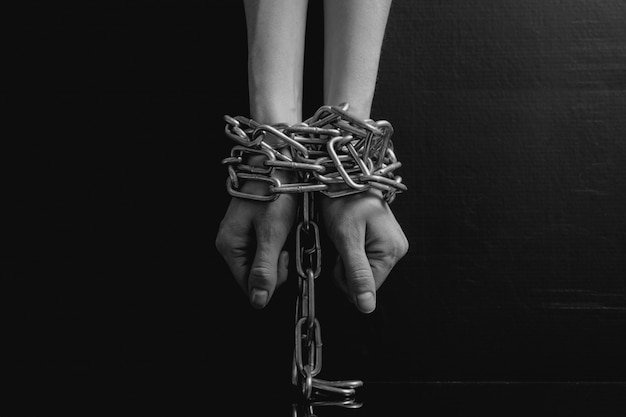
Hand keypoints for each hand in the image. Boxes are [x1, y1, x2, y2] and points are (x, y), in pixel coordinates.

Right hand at [216, 177, 297, 308]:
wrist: (276, 160)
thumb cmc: (273, 190)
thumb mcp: (272, 233)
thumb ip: (264, 269)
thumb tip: (258, 301)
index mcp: (230, 246)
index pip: (249, 286)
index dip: (272, 278)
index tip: (284, 255)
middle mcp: (230, 242)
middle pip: (255, 274)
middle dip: (277, 263)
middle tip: (287, 239)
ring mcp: (239, 233)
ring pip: (263, 260)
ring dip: (280, 250)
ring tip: (286, 229)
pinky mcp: (250, 226)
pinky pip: (266, 245)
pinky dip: (279, 239)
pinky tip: (284, 225)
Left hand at [320, 189, 408, 312]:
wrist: (343, 177)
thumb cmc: (344, 200)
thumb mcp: (346, 239)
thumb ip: (357, 274)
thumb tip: (367, 306)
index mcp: (392, 250)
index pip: (368, 288)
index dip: (347, 277)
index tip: (341, 253)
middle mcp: (397, 249)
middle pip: (367, 281)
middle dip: (347, 269)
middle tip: (341, 243)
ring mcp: (392, 245)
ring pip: (364, 272)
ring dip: (348, 261)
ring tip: (345, 237)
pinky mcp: (384, 241)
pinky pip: (365, 260)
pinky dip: (352, 253)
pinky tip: (350, 237)